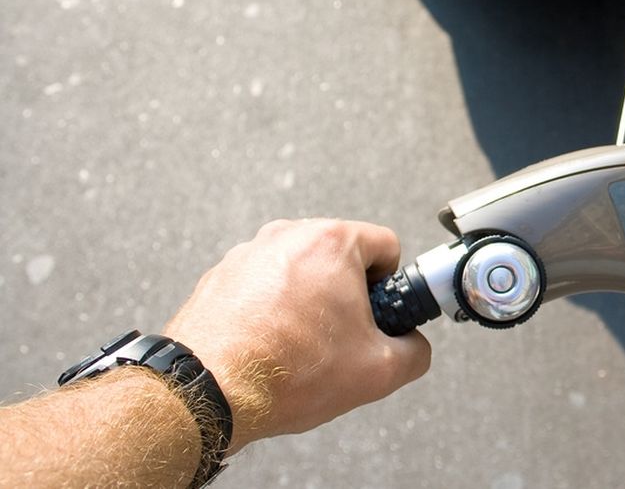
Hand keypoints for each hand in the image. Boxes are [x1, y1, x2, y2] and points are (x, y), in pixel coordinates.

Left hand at [163, 219, 430, 452]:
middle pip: (341, 257)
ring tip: (300, 348)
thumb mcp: (378, 372)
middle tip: (340, 339)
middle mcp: (288, 236)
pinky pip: (264, 286)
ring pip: (300, 271)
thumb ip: (414, 351)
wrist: (207, 392)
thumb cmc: (285, 373)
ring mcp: (249, 253)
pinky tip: (269, 346)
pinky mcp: (220, 276)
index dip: (392, 287)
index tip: (380, 316)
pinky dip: (272, 310)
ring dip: (308, 302)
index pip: (387, 247)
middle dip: (347, 295)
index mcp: (331, 243)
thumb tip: (412, 346)